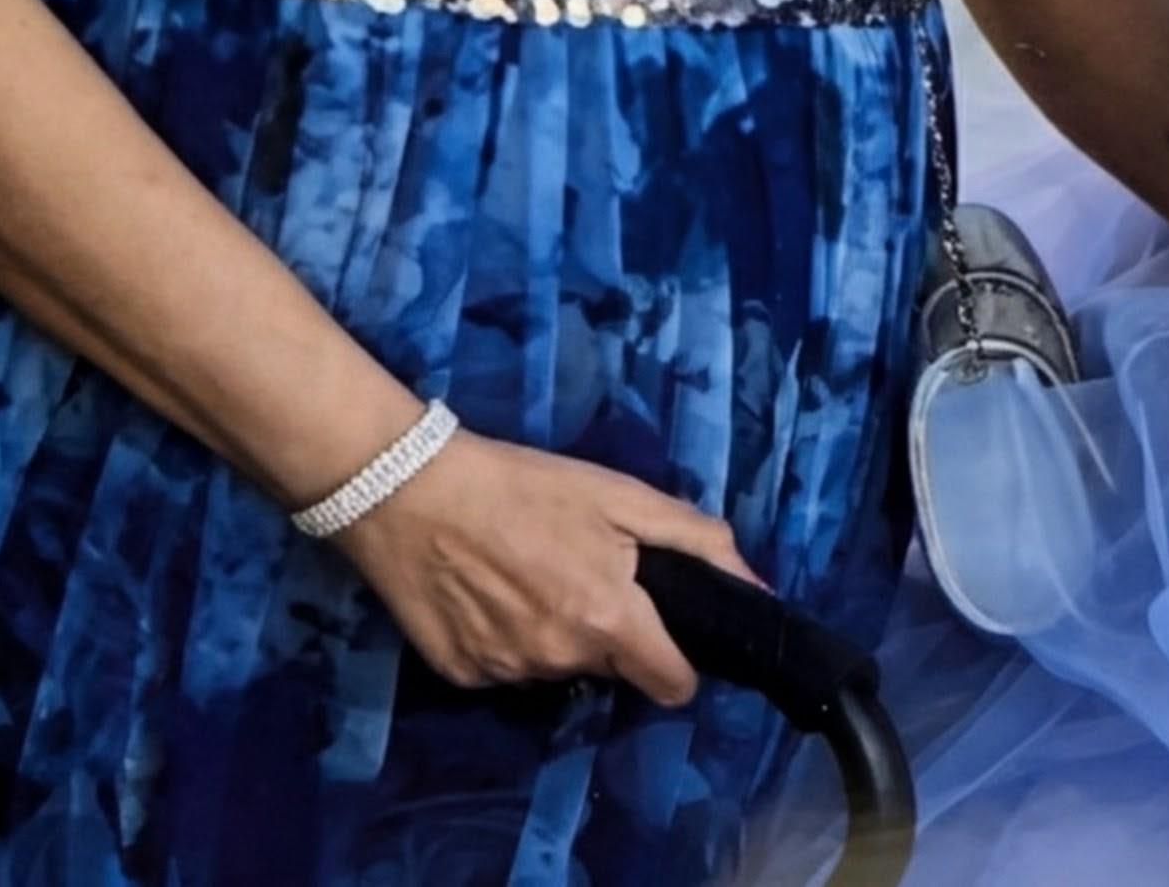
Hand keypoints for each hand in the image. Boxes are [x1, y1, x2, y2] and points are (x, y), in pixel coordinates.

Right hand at [333, 427, 758, 703]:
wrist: (413, 492)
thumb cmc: (525, 485)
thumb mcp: (618, 494)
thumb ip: (692, 539)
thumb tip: (755, 583)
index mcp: (609, 620)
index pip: (673, 684)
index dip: (679, 660)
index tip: (668, 633)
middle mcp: (561, 660)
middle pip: (613, 668)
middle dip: (612, 631)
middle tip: (584, 573)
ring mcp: (509, 675)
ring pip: (558, 667)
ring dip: (559, 634)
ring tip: (531, 574)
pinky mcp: (463, 676)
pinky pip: (508, 668)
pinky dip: (509, 639)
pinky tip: (490, 593)